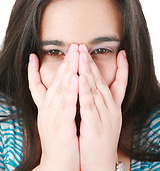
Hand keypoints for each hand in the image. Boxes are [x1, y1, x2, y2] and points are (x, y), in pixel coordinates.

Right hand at [28, 44, 79, 170]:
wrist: (57, 164)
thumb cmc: (60, 140)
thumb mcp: (56, 118)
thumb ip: (60, 103)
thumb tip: (66, 89)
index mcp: (48, 105)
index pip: (50, 81)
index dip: (55, 66)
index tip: (58, 52)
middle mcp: (49, 107)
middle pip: (57, 80)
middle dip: (66, 62)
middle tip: (74, 46)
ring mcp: (53, 115)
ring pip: (61, 88)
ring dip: (68, 70)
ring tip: (75, 55)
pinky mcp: (61, 124)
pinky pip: (66, 104)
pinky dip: (70, 90)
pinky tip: (75, 78)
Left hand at [78, 44, 127, 170]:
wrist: (99, 165)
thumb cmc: (98, 140)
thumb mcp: (104, 118)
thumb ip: (100, 102)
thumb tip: (95, 89)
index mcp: (113, 107)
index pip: (120, 83)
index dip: (122, 68)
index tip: (122, 53)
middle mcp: (111, 109)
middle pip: (101, 82)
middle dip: (92, 63)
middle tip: (84, 47)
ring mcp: (105, 116)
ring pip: (96, 90)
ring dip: (88, 72)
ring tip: (82, 56)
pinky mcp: (95, 125)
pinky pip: (89, 105)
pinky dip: (85, 90)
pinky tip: (80, 78)